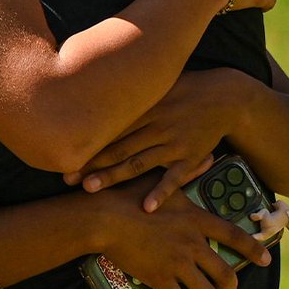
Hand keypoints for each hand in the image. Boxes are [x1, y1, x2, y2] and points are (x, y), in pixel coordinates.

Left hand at [64, 70, 240, 210]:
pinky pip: (174, 177)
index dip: (86, 141)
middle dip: (90, 162)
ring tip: (90, 189)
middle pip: (117, 147)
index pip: (109, 127)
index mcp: (144, 107)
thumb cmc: (187, 88)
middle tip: (65, 177)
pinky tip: (146, 207)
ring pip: (138, 162)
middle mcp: (155, 125)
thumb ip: (131, 90)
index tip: (62, 152)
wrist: (227, 96)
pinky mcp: (191, 157)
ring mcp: (173, 142)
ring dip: (114, 176)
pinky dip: (161, 192)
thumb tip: (98, 81)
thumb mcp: (159, 83)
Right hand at [95, 180, 271, 288]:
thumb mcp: (162, 181)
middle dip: (229, 288)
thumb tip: (208, 158)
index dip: (253, 250)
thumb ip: (188, 173)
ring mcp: (177, 263)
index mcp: (196, 220)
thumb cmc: (129, 195)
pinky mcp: (160, 279)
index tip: (266, 260)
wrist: (103, 218)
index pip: (234, 236)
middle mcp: (192, 244)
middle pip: (225, 274)